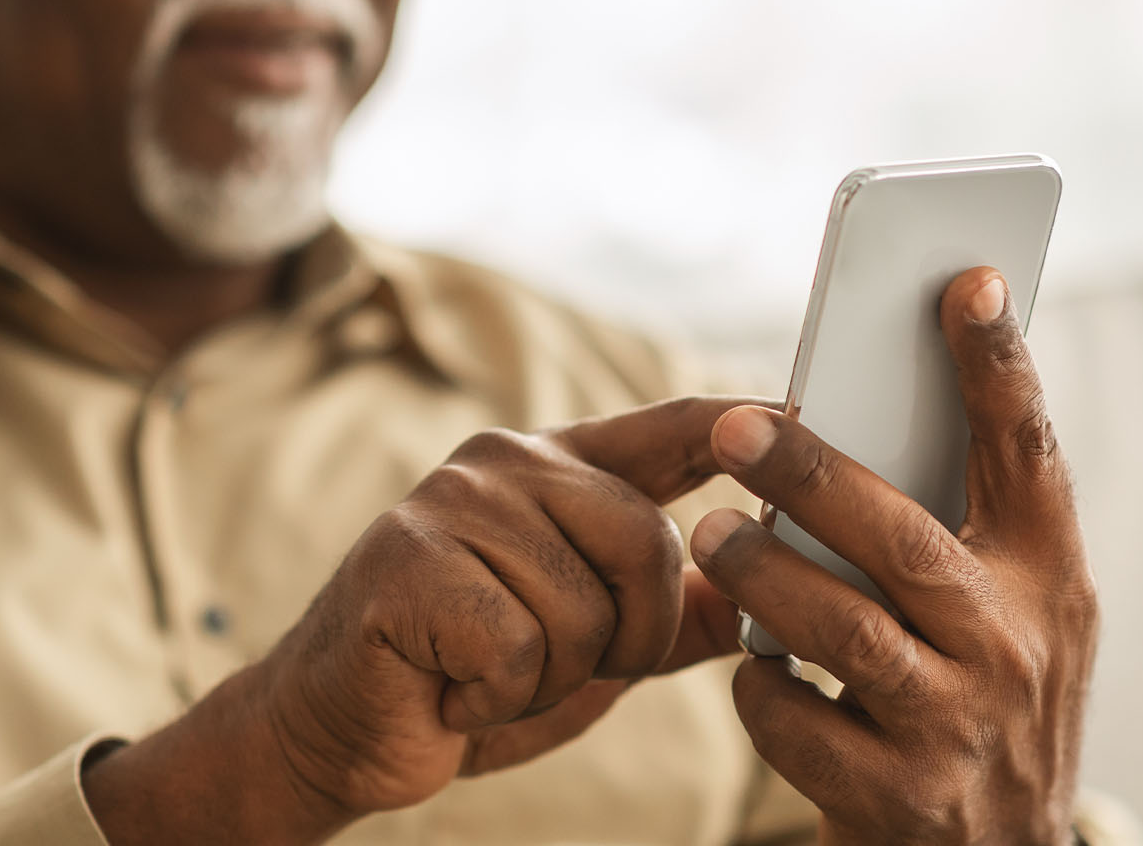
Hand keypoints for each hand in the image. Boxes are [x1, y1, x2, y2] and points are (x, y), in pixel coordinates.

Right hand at [260, 395, 761, 817]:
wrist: (339, 728)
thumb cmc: (467, 679)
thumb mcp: (592, 650)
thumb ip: (672, 616)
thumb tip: (768, 596)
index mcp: (555, 469)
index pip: (668, 429)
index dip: (739, 425)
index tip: (803, 413)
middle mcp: (506, 462)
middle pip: (648, 542)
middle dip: (629, 639)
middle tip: (557, 668)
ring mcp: (452, 501)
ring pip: (582, 608)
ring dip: (549, 679)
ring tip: (488, 674)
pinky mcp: (410, 558)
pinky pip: (516, 646)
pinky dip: (497, 696)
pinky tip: (452, 686)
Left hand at [690, 267, 1097, 845]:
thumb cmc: (980, 698)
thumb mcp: (1006, 614)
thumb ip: (956, 528)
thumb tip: (859, 404)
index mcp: (1047, 578)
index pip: (1029, 452)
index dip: (998, 363)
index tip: (966, 278)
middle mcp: (1016, 648)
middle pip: (903, 540)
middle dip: (811, 476)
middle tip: (730, 427)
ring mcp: (958, 728)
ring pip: (840, 630)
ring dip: (761, 576)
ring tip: (715, 536)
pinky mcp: (896, 799)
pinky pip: (795, 717)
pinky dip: (758, 683)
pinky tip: (752, 665)